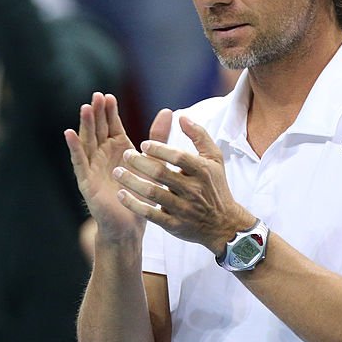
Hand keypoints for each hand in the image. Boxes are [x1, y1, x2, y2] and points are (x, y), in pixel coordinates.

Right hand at [65, 93, 152, 243]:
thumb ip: (158, 136)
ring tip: (85, 108)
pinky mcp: (86, 181)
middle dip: (97, 113)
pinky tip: (69, 133)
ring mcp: (93, 167)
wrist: (130, 225)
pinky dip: (74, 148)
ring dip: (85, 125)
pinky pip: (79, 162)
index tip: (109, 96)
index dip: (109, 111)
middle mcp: (103, 155)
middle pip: (98, 129)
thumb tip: (168, 110)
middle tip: (97, 95)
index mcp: (118, 149)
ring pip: (87, 142)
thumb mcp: (152, 160)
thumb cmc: (140, 193)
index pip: (111, 125)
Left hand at [113, 115, 253, 254]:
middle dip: (140, 163)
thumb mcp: (215, 159)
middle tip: (125, 155)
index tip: (143, 144)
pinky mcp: (174, 225)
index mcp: (203, 171)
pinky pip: (150, 214)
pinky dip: (134, 204)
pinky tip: (121, 194)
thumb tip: (181, 117)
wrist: (224, 224)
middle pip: (162, 174)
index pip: (178, 157)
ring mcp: (183, 209)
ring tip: (117, 172)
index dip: (159, 149)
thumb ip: (199, 136)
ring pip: (153, 193)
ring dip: (132, 182)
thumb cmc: (215, 186)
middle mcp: (193, 190)